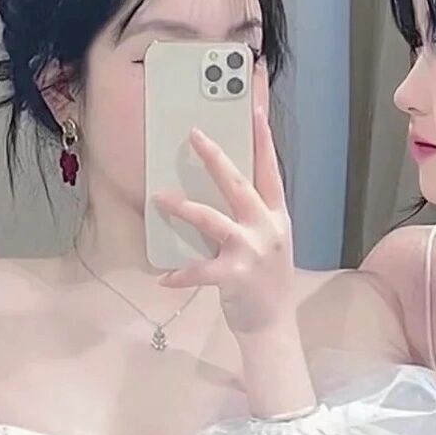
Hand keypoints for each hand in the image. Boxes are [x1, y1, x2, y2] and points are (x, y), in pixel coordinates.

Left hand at [151, 106, 294, 337]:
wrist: (273, 324)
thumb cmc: (266, 280)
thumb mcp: (269, 242)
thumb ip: (252, 217)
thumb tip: (224, 192)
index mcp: (276, 217)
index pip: (270, 171)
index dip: (264, 141)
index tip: (256, 110)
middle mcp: (266, 228)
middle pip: (238, 184)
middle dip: (214, 157)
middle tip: (194, 134)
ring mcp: (251, 251)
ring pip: (211, 219)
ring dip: (182, 207)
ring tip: (159, 198)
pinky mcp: (234, 276)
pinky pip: (199, 270)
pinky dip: (179, 274)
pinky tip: (164, 278)